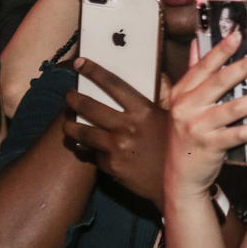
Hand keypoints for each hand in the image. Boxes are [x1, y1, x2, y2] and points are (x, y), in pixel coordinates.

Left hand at [62, 59, 170, 201]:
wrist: (178, 184)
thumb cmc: (179, 147)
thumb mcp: (174, 118)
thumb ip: (163, 95)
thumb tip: (158, 74)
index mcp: (143, 111)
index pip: (113, 84)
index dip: (93, 71)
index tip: (80, 63)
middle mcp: (127, 127)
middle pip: (89, 107)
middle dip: (73, 99)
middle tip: (68, 96)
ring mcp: (117, 148)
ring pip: (82, 132)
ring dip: (70, 125)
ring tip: (67, 123)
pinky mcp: (111, 167)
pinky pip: (91, 154)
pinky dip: (86, 149)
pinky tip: (83, 146)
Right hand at [163, 32, 246, 198]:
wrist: (181, 174)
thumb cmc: (188, 134)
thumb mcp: (184, 103)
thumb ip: (193, 73)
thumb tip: (199, 42)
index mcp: (181, 93)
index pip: (202, 67)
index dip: (220, 50)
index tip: (238, 35)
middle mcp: (186, 108)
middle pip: (219, 83)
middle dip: (244, 67)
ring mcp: (198, 128)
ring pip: (234, 108)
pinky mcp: (211, 146)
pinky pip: (240, 133)